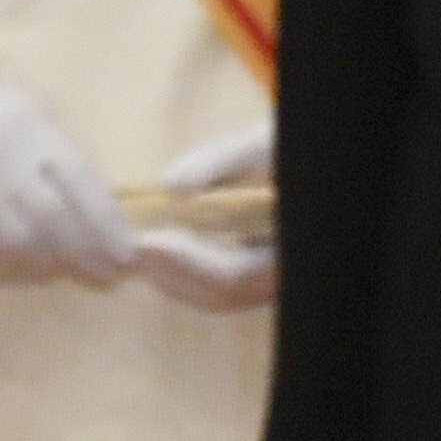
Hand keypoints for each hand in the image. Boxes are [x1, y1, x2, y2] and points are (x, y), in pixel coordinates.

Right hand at [0, 68, 129, 282]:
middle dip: (82, 248)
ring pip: (11, 237)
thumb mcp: (42, 116)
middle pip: (48, 216)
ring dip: (47, 259)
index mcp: (31, 127)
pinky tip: (26, 263)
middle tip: (106, 269)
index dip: (106, 221)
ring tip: (71, 266)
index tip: (126, 249)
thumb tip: (103, 212)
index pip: (79, 182)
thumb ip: (68, 158)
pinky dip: (5, 259)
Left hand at [128, 118, 279, 308]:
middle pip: (223, 294)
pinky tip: (162, 248)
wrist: (306, 161)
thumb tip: (169, 185)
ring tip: (141, 247)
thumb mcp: (265, 145)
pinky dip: (186, 271)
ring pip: (218, 295)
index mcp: (288, 247)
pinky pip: (219, 286)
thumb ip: (223, 160)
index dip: (188, 262)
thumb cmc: (291, 148)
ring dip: (174, 275)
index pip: (236, 274)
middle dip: (173, 273)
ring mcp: (268, 275)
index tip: (147, 242)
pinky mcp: (254, 271)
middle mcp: (282, 269)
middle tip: (134, 248)